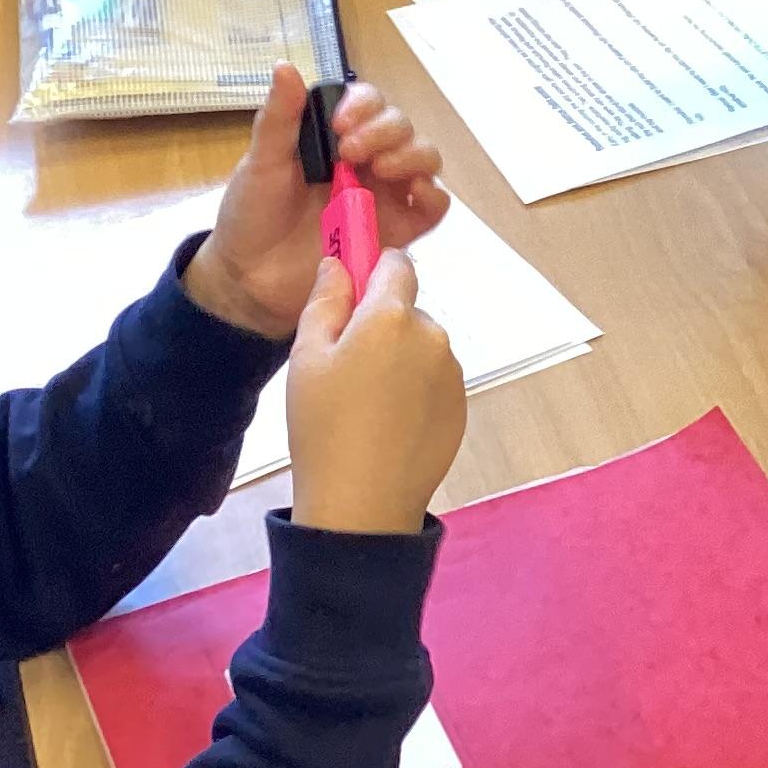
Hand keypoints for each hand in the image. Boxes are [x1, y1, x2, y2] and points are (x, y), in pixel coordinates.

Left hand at [184, 63, 450, 339]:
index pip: (369, 102)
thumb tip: (285, 66)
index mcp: (336, 137)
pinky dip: (434, 195)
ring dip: (412, 155)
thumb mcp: (260, 163)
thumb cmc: (251, 216)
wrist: (249, 280)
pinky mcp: (397, 231)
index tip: (341, 122)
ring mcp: (385, 195)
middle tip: (350, 151)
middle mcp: (367, 160)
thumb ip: (279, 119)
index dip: (364, 104)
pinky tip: (414, 192)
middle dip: (385, 130)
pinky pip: (433, 207)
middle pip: (401, 127)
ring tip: (381, 169)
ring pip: (424, 159)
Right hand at [284, 250, 466, 535]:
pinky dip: (414, 390)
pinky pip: (433, 380)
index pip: (396, 264)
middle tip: (345, 365)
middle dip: (381, 324)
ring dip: (398, 359)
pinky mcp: (460, 405)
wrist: (363, 504)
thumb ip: (327, 300)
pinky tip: (387, 422)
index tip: (352, 292)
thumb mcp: (307, 357)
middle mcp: (432, 336)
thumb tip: (340, 264)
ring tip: (365, 403)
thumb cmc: (325, 428)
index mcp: (392, 316)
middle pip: (407, 309)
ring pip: (421, 346)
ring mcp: (451, 372)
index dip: (372, 271)